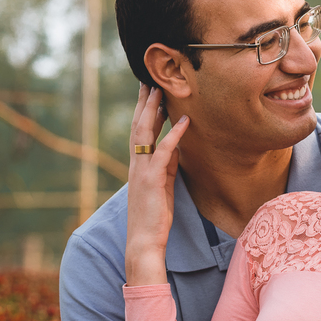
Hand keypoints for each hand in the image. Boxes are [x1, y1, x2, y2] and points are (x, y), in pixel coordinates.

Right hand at [125, 84, 189, 286]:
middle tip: (148, 79)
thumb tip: (176, 147)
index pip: (139, 133)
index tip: (149, 91)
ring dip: (153, 110)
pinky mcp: (152, 180)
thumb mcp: (163, 186)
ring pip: (145, 133)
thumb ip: (167, 166)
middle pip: (138, 126)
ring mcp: (142, 171)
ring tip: (160, 90)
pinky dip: (174, 135)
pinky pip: (164, 152)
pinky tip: (183, 121)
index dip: (143, 111)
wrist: (144, 241)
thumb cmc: (154, 218)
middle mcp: (136, 165)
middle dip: (143, 102)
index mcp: (137, 167)